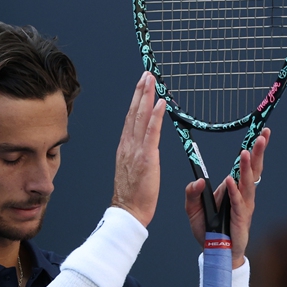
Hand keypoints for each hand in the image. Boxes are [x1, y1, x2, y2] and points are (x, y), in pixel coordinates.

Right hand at [111, 72, 165, 226]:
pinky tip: (161, 103)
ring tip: (151, 80)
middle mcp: (128, 145)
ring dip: (147, 96)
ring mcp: (135, 150)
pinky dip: (156, 116)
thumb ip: (135, 156)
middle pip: (133, 112)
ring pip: (140, 117)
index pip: (130, 118)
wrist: (127, 211)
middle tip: (147, 74)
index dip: (136, 100)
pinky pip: (151, 132)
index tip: (142, 86)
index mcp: (125, 148)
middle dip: (141, 91)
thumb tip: (142, 147)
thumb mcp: (131, 171)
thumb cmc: (132, 196)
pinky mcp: (146, 157)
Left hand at [184, 128, 268, 267]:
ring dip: (246, 168)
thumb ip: (192, 193)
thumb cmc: (208, 230)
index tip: (261, 132)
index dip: (253, 148)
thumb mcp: (193, 209)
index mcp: (234, 188)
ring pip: (246, 184)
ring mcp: (243, 207)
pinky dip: (234, 192)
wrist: (216, 253)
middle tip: (263, 135)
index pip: (245, 165)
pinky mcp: (240, 220)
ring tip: (245, 152)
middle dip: (258, 151)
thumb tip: (197, 180)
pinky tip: (230, 181)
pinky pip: (237, 203)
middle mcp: (242, 194)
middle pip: (253, 169)